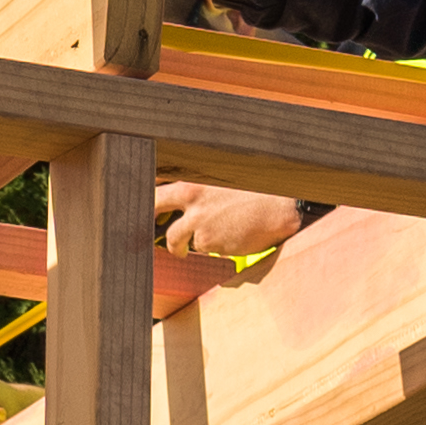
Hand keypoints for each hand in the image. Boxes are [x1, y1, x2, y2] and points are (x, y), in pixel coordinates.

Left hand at [155, 178, 289, 276]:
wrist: (280, 207)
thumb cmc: (256, 188)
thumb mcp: (224, 175)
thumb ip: (201, 182)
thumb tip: (182, 189)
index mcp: (195, 178)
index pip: (158, 183)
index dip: (150, 194)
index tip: (146, 199)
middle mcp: (192, 198)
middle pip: (154, 206)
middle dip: (148, 217)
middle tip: (149, 224)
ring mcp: (199, 223)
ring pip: (176, 238)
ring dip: (177, 245)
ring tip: (182, 249)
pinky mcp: (210, 243)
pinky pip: (200, 248)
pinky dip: (207, 246)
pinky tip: (224, 238)